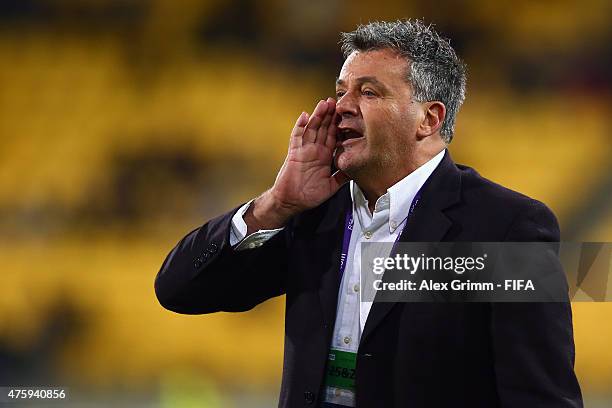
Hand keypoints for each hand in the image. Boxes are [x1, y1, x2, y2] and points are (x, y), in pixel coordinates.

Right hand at [245, 98, 349, 232]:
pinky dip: (300, 126)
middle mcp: (315, 150)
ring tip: (324, 103)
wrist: (291, 202)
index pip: (334, 137)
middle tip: (337, 101)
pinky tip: (305, 115)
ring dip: (318, 116)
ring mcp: (304, 150)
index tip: (348, 114)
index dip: (340, 126)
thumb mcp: (331, 186)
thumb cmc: (309, 195)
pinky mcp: (294, 153)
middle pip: (324, 128)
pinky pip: (296, 137)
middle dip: (330, 115)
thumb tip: (356, 170)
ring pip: (312, 128)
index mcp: (325, 157)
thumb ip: (342, 177)